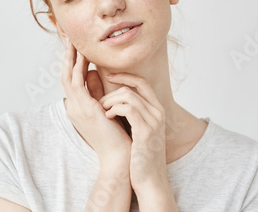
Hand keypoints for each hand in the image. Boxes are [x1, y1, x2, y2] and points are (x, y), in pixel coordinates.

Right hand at [62, 38, 131, 165]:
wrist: (118, 157)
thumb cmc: (116, 136)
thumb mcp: (104, 109)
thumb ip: (98, 92)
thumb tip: (93, 74)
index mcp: (78, 108)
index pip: (71, 80)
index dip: (71, 63)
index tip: (75, 48)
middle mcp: (74, 107)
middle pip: (65, 76)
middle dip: (67, 57)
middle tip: (69, 39)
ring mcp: (77, 108)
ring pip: (68, 76)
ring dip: (70, 58)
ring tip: (73, 41)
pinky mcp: (85, 109)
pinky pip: (77, 83)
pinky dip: (78, 68)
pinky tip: (82, 56)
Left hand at [99, 72, 167, 192]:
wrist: (150, 180)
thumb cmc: (139, 155)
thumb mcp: (136, 129)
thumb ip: (130, 112)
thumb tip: (112, 97)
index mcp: (156, 110)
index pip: (142, 82)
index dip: (124, 76)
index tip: (108, 76)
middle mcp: (158, 113)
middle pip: (134, 86)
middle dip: (112, 90)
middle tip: (99, 101)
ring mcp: (154, 122)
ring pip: (129, 96)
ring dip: (110, 100)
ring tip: (102, 111)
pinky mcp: (146, 132)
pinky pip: (128, 109)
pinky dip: (114, 109)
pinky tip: (107, 117)